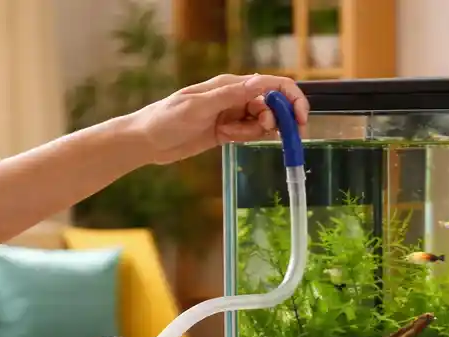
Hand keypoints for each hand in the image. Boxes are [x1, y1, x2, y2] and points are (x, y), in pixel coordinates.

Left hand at [132, 73, 310, 165]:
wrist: (147, 141)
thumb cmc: (166, 118)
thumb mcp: (198, 106)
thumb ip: (230, 95)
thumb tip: (260, 83)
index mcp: (230, 85)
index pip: (271, 85)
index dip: (291, 99)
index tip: (301, 118)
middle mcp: (235, 97)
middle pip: (272, 105)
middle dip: (278, 119)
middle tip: (273, 132)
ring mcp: (232, 114)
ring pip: (262, 122)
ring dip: (256, 131)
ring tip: (230, 135)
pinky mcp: (227, 131)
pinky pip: (249, 134)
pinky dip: (245, 138)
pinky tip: (227, 139)